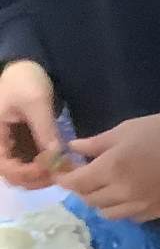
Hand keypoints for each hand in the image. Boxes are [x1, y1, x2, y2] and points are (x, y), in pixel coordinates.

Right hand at [0, 59, 61, 189]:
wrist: (26, 70)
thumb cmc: (25, 81)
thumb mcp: (35, 102)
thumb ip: (44, 129)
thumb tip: (56, 155)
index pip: (4, 167)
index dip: (25, 173)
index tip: (48, 167)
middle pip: (12, 176)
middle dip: (35, 179)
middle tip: (60, 172)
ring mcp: (10, 146)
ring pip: (21, 174)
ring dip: (41, 177)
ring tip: (63, 169)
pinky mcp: (22, 146)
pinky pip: (30, 165)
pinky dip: (44, 169)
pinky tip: (61, 164)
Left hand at [57, 112, 159, 221]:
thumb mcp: (124, 130)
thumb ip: (95, 144)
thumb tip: (73, 150)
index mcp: (111, 168)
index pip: (75, 183)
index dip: (65, 179)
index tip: (63, 173)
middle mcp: (123, 192)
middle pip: (89, 200)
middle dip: (83, 189)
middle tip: (86, 177)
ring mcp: (142, 205)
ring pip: (108, 213)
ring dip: (102, 202)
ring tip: (107, 189)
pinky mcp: (158, 212)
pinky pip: (131, 217)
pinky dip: (123, 209)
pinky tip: (128, 196)